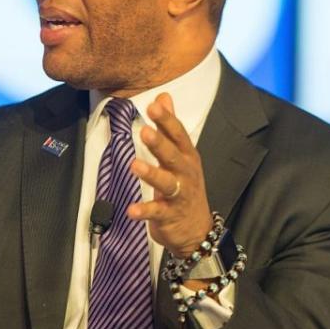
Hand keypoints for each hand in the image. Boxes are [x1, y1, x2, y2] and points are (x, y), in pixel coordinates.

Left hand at [128, 93, 211, 255]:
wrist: (197, 231)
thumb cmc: (186, 187)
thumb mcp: (181, 155)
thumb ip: (169, 127)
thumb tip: (163, 97)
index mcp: (187, 156)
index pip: (178, 134)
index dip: (167, 120)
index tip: (154, 105)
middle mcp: (185, 173)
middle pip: (173, 156)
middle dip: (160, 143)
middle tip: (144, 130)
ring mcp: (179, 195)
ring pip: (166, 182)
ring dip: (151, 174)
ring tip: (135, 165)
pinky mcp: (170, 215)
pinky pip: (157, 212)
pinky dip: (144, 211)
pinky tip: (131, 210)